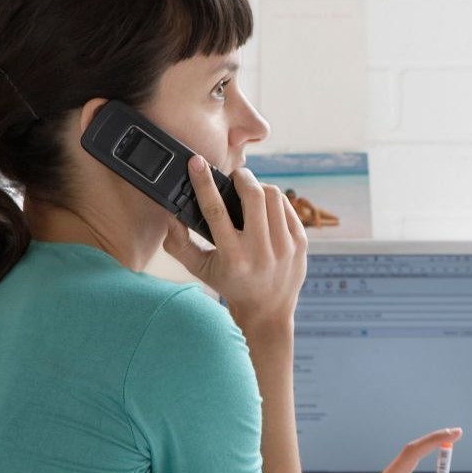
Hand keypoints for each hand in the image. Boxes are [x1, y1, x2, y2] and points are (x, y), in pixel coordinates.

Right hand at [161, 155, 305, 333]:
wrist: (268, 310)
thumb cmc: (230, 284)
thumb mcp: (200, 269)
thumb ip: (179, 244)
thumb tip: (170, 215)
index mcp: (233, 257)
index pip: (216, 211)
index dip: (204, 183)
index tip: (197, 163)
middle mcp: (261, 251)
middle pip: (252, 195)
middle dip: (241, 177)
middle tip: (233, 177)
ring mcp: (285, 246)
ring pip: (273, 195)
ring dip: (258, 186)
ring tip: (249, 193)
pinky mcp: (301, 242)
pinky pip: (287, 206)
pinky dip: (273, 200)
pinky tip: (265, 207)